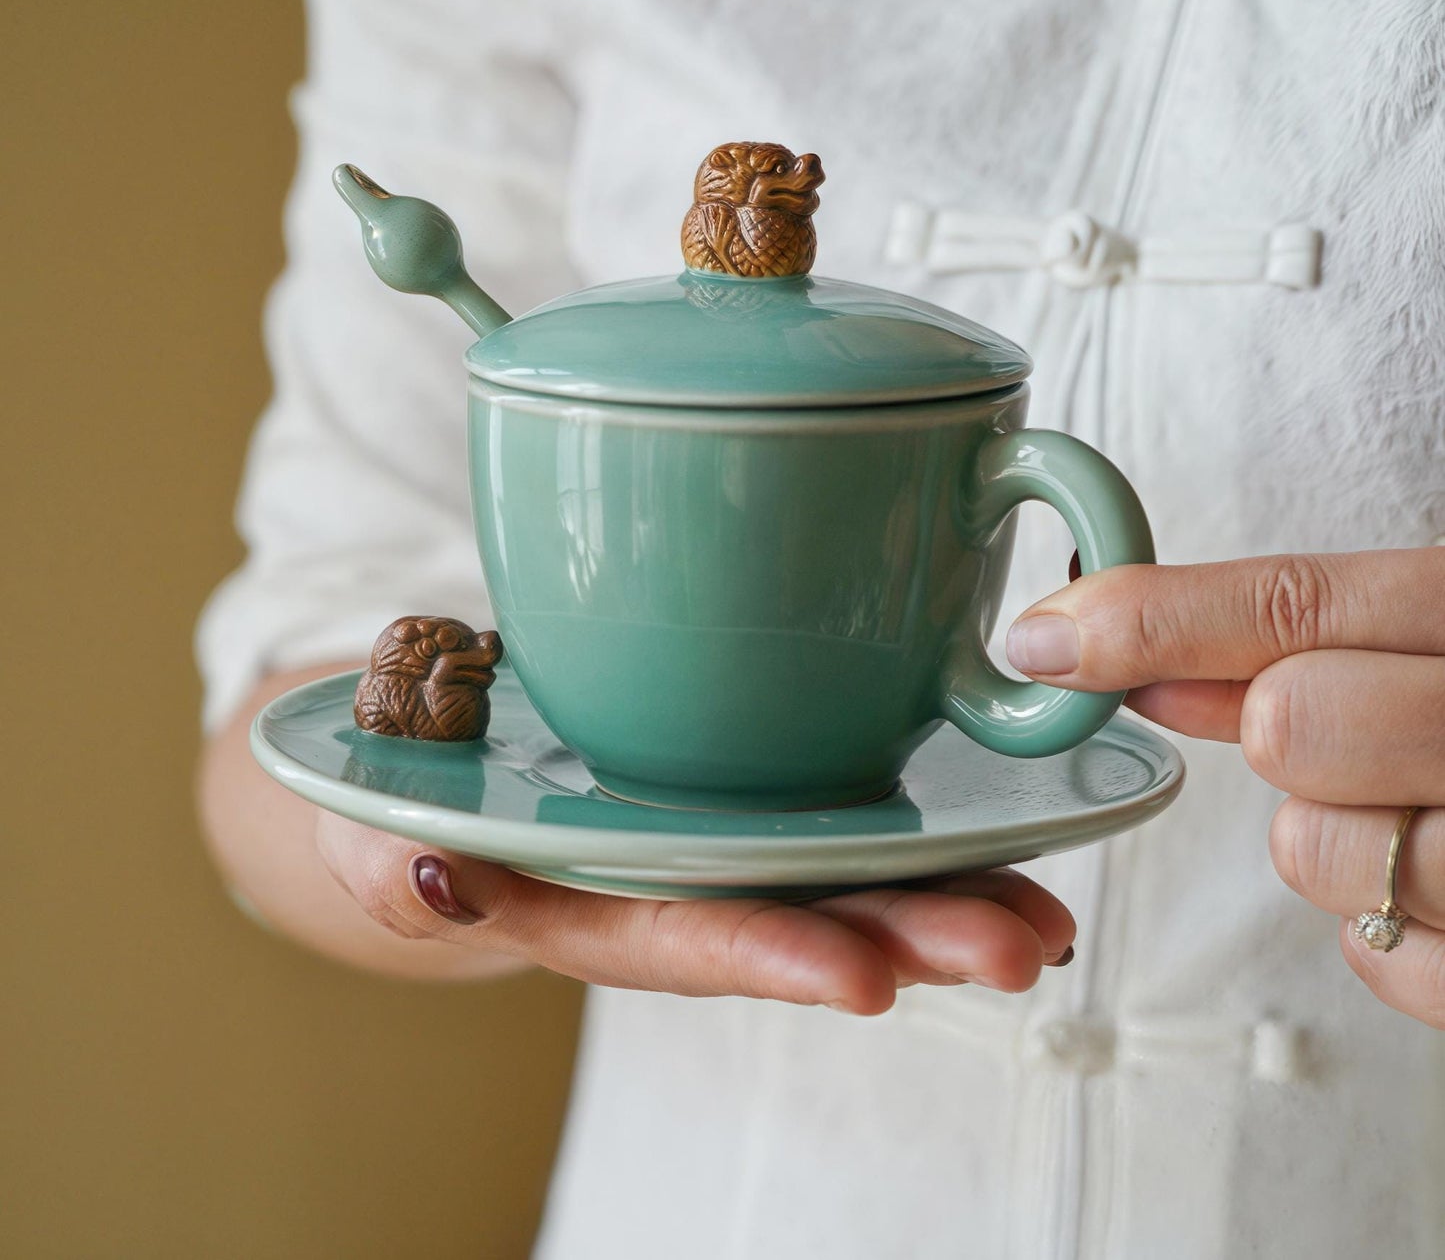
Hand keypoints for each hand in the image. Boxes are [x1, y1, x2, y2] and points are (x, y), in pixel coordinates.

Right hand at [315, 813, 1075, 1014]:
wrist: (446, 731)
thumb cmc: (402, 786)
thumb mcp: (369, 817)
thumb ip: (378, 860)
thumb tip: (431, 889)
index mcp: (589, 905)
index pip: (684, 941)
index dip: (770, 961)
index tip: (863, 978)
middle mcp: (673, 880)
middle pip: (797, 918)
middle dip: (909, 940)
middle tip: (1021, 947)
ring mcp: (718, 832)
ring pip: (842, 870)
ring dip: (948, 893)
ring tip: (1046, 911)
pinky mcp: (745, 777)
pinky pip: (840, 801)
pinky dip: (924, 819)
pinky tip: (1006, 821)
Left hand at [1006, 549, 1444, 1027]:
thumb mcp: (1437, 639)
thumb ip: (1293, 636)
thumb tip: (1111, 642)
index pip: (1291, 602)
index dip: (1151, 617)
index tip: (1046, 637)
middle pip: (1294, 725)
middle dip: (1283, 734)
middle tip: (1342, 734)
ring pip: (1321, 851)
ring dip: (1341, 842)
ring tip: (1422, 815)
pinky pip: (1383, 966)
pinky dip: (1390, 939)